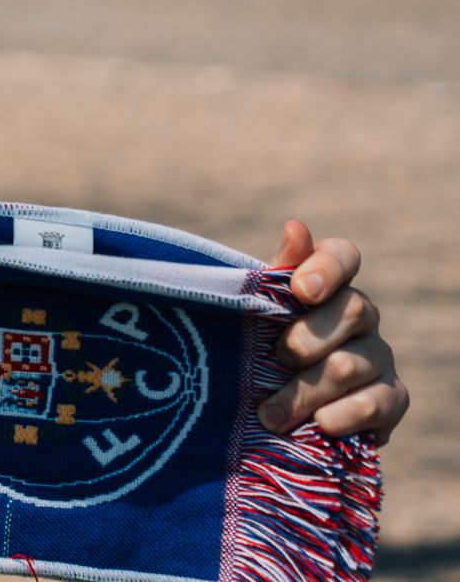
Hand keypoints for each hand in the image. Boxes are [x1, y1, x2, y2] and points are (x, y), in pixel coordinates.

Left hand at [256, 219, 408, 444]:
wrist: (277, 410)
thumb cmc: (261, 348)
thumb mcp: (257, 314)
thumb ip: (274, 276)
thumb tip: (296, 226)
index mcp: (328, 285)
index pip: (343, 256)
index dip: (327, 268)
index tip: (300, 290)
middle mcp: (362, 315)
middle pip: (353, 310)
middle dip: (307, 338)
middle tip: (274, 359)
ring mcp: (380, 357)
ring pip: (353, 364)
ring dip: (306, 391)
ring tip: (270, 414)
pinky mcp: (391, 399)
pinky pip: (378, 403)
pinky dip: (344, 415)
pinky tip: (320, 424)